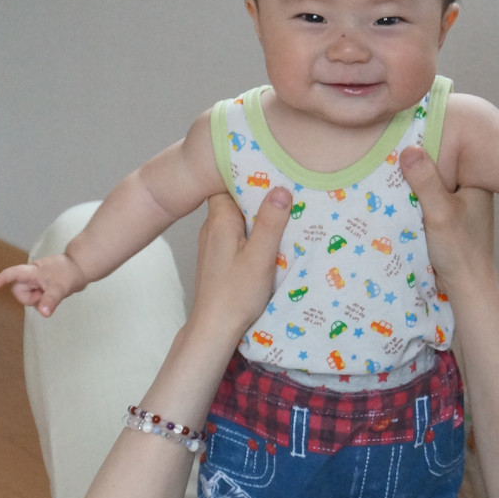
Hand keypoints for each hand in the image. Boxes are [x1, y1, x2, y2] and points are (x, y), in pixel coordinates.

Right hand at [0, 252, 86, 315]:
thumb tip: (43, 312)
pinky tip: (52, 293)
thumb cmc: (70, 273)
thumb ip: (50, 300)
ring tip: (51, 291)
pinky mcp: (41, 286)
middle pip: (18, 291)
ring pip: (28, 296)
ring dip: (38, 299)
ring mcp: (36, 281)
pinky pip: (36, 297)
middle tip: (44, 294)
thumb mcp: (61, 288)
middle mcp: (31, 275)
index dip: (2, 279)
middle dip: (29, 298)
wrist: (82, 267)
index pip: (13, 274)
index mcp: (32, 271)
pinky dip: (43, 299)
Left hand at [189, 188, 291, 342]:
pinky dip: (251, 233)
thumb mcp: (260, 256)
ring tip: (283, 213)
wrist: (214, 328)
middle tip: (286, 190)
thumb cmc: (236, 294)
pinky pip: (236, 234)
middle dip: (257, 194)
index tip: (272, 169)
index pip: (227, 180)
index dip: (247, 173)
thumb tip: (281, 189)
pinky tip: (269, 240)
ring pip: (236, 218)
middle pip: (234, 198)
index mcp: (220, 218)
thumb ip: (271, 222)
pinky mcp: (218, 258)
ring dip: (256, 216)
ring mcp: (213, 242)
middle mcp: (212, 226)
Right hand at [400, 147, 494, 291]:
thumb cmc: (460, 251)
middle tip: (389, 149)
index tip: (402, 134)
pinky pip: (428, 198)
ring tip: (387, 167)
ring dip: (413, 181)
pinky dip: (415, 197)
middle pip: (439, 165)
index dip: (426, 141)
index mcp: (476, 179)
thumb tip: (408, 149)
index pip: (450, 149)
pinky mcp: (449, 216)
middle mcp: (470, 186)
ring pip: (432, 182)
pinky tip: (396, 193)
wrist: (467, 287)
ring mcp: (460, 202)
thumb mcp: (440, 213)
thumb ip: (426, 182)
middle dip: (417, 162)